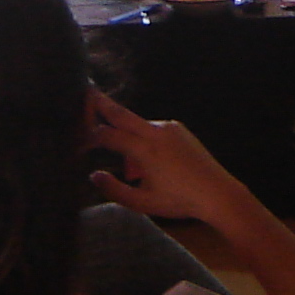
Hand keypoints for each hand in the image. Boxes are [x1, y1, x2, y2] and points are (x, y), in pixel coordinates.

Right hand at [88, 91, 251, 227]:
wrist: (218, 193)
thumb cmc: (179, 201)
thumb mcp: (142, 203)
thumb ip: (114, 190)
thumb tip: (93, 175)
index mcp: (146, 149)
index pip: (108, 135)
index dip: (89, 137)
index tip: (77, 145)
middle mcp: (157, 131)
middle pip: (121, 113)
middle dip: (100, 103)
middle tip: (84, 92)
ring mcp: (169, 127)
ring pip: (137, 126)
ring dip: (127, 141)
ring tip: (135, 174)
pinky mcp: (178, 129)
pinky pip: (152, 130)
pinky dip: (143, 143)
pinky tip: (151, 168)